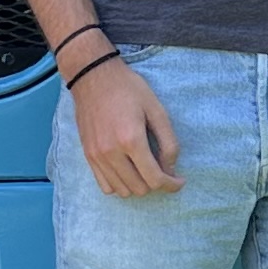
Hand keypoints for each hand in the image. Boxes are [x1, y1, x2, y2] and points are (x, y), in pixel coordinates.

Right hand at [73, 55, 181, 196]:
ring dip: (138, 186)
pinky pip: (105, 186)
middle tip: (163, 170)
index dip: (171, 185)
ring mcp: (97, 156)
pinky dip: (120, 185)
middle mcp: (112, 152)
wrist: (93, 77)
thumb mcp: (156, 109)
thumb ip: (168, 141)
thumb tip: (170, 168)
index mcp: (131, 140)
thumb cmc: (127, 89)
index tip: (179, 181)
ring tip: (146, 170)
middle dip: (156, 183)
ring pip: (122, 191)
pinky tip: (128, 171)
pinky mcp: (88, 155)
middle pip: (140, 188)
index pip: (154, 179)